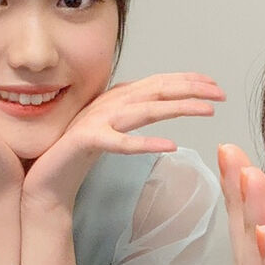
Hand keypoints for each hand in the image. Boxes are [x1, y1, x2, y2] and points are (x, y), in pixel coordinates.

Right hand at [22, 72, 224, 209]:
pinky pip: (120, 142)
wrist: (44, 183)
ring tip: (207, 110)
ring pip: (144, 110)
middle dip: (191, 88)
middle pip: (155, 90)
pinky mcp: (85, 142)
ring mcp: (95, 121)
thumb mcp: (110, 130)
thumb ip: (129, 116)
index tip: (213, 85)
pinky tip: (170, 146)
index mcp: (115, 100)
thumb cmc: (76, 158)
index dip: (186, 80)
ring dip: (178, 108)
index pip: (156, 83)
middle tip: (220, 93)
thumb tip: (157, 106)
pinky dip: (145, 142)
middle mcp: (107, 104)